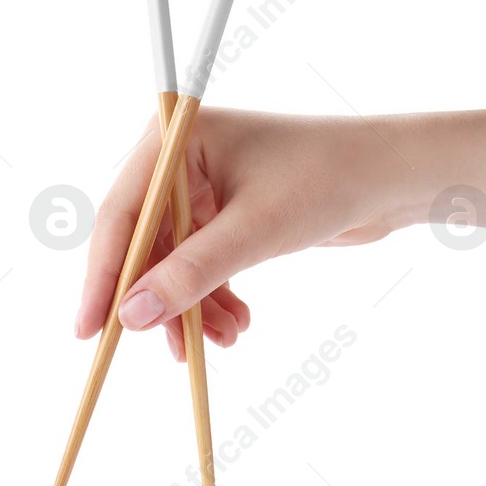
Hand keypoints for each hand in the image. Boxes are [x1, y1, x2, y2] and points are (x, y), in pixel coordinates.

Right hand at [76, 110, 405, 359]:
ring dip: (191, 304)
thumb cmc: (328, 178)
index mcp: (175, 139)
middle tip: (161, 346)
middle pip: (143, 240)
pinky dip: (213, 296)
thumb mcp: (255, 232)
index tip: (90, 327)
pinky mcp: (227, 213)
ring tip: (223, 339)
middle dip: (156, 296)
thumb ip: (190, 274)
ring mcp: (203, 187)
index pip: (121, 213)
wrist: (395, 176)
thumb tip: (132, 317)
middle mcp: (180, 159)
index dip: (103, 273)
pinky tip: (237, 323)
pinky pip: (201, 263)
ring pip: (173, 259)